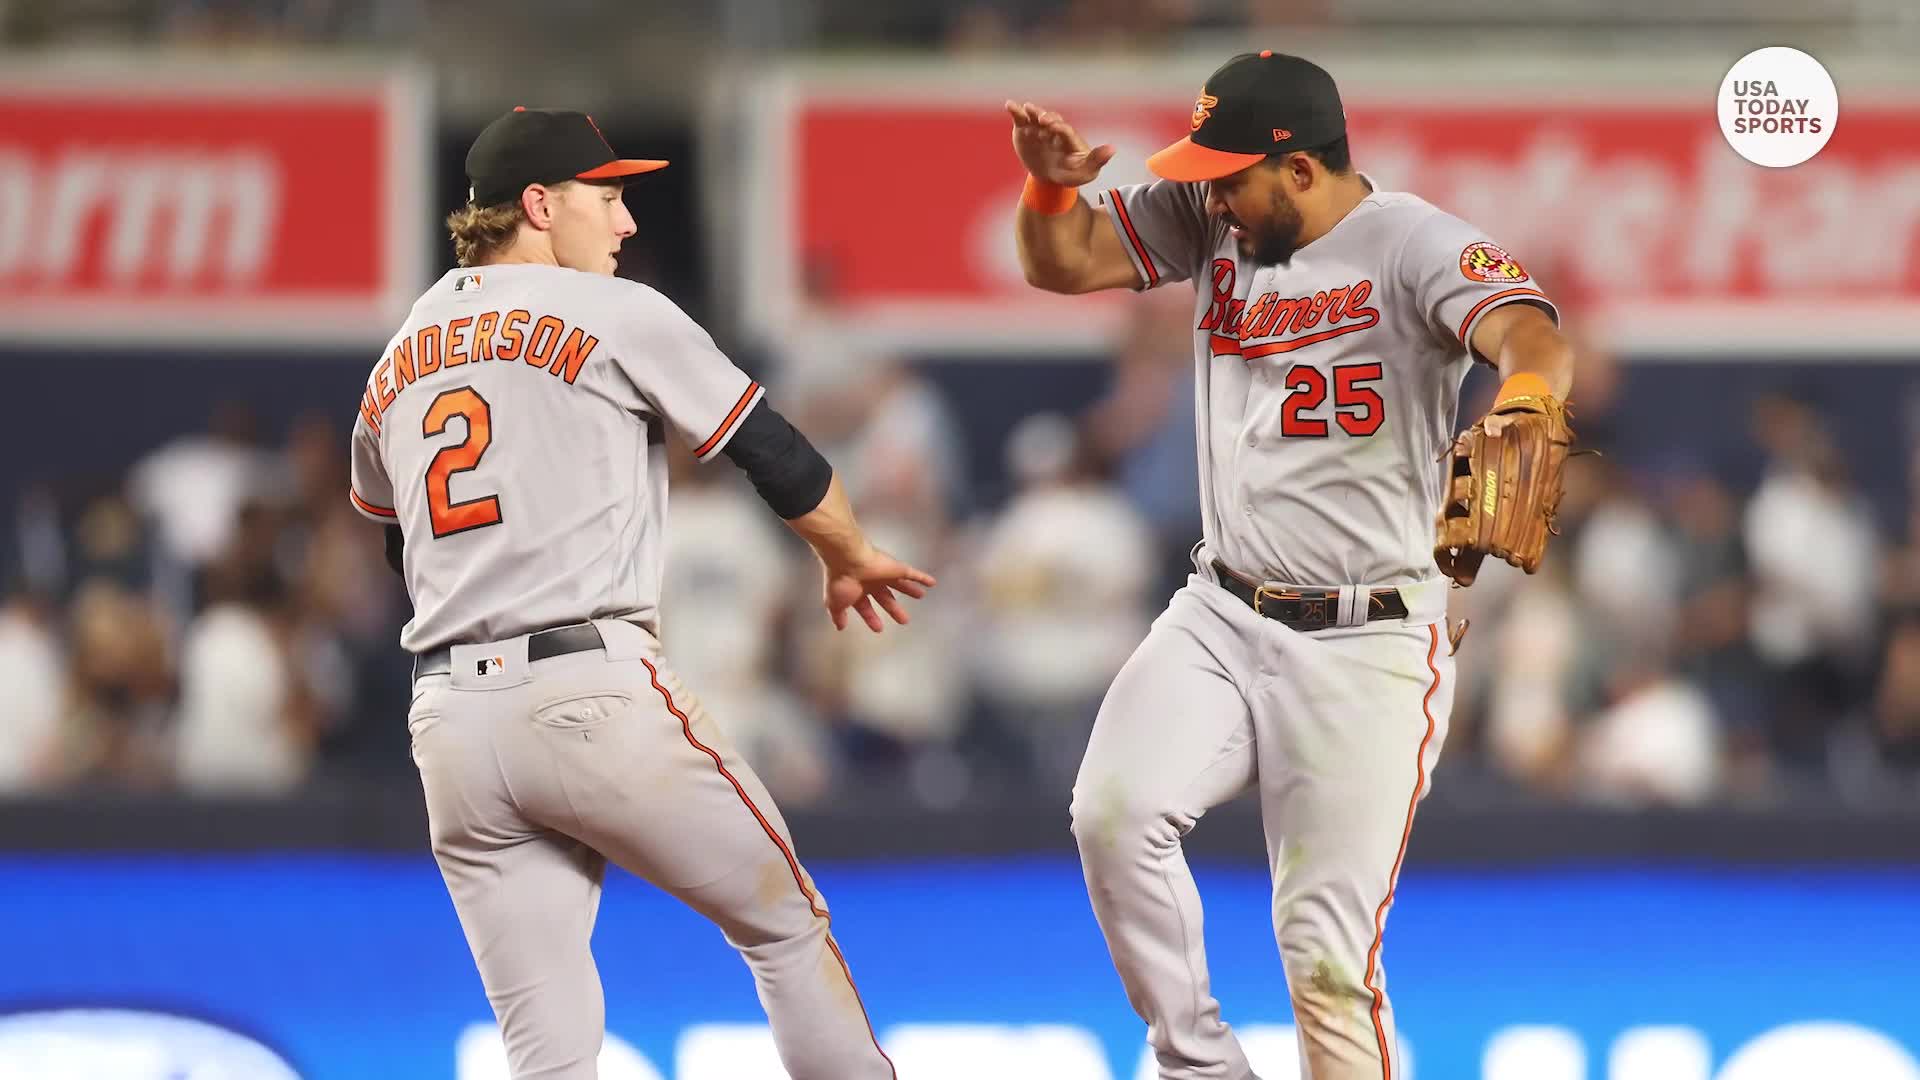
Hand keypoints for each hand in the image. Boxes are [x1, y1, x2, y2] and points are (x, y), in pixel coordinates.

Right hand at [821, 546, 936, 632]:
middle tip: (904, 620)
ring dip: (910, 590)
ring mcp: (884, 574)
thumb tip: (840, 627)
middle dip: (894, 609)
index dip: (871, 618)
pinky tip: (932, 583)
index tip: (879, 628)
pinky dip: (922, 578)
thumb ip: (838, 615)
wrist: (848, 559)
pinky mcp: (897, 568)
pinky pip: (913, 573)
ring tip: (920, 596)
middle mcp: (870, 581)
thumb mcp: (835, 603)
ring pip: (900, 583)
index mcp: (856, 590)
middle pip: (885, 597)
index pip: (866, 606)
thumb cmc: (841, 581)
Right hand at [1005, 101, 1116, 186]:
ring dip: (1033, 112)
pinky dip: (1015, 111)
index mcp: (1069, 138)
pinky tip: (1010, 105)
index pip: (1066, 131)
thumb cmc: (1071, 174)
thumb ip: (1096, 161)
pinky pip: (1020, 118)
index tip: (1055, 128)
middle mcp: (1054, 129)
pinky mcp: (1025, 130)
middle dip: (1047, 118)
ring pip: (1036, 116)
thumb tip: (1112, 149)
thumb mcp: (1085, 172)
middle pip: (1052, 119)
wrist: (1049, 179)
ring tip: (1026, 109)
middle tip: (1043, 120)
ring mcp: (1039, 128)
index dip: (1060, 128)